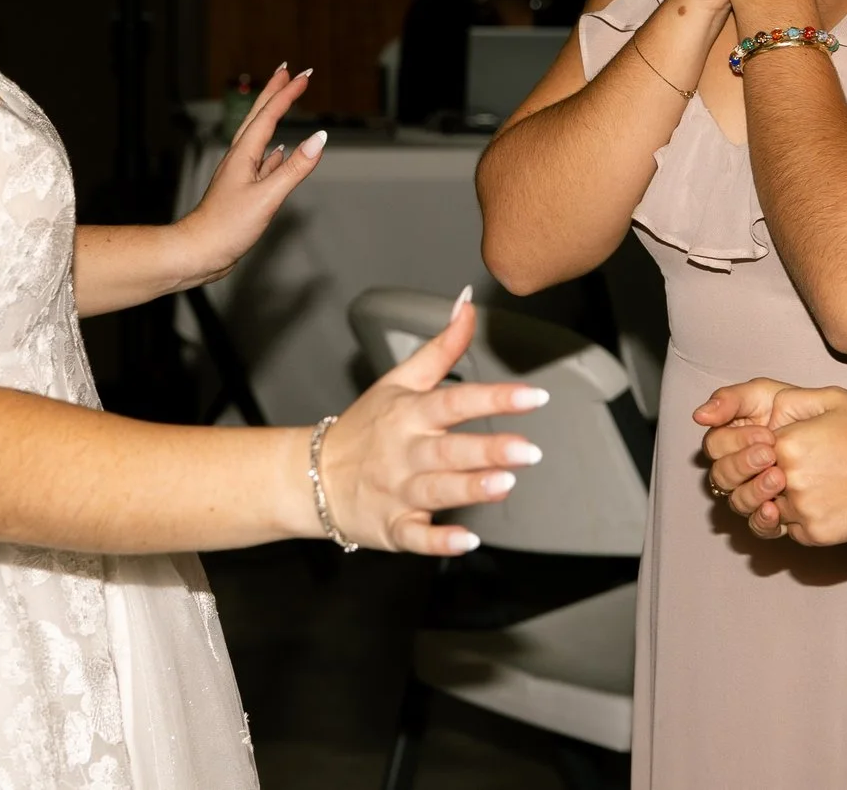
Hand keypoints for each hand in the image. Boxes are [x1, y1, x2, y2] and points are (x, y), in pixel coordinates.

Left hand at [175, 64, 325, 283]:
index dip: (287, 94)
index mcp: (243, 154)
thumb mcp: (267, 197)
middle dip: (274, 92)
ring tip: (283, 101)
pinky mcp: (242, 189)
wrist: (200, 251)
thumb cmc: (226, 227)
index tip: (304, 76)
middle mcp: (239, 158)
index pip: (268, 115)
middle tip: (287, 72)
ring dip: (272, 115)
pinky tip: (280, 151)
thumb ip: (294, 168)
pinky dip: (274, 151)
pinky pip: (262, 160)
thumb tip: (319, 140)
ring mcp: (240, 173)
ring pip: (259, 135)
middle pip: (258, 116)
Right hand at [321, 294, 548, 554]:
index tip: (533, 396)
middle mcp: (405, 452)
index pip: (455, 401)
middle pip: (448, 449)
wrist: (313, 477)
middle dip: (487, 449)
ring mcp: (398, 492)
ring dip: (469, 488)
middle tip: (528, 450)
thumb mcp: (399, 381)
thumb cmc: (364, 427)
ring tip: (504, 484)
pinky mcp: (393, 528)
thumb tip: (468, 305)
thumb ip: (441, 347)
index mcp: (409, 414)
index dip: (494, 398)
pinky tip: (467, 541)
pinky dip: (439, 541)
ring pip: (436, 490)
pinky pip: (417, 537)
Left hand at [705, 385, 846, 545]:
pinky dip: (801, 520)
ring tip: (816, 485)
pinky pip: (793, 530)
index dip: (763, 448)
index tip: (779, 448)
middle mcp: (788, 479)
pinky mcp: (818, 535)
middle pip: (757, 481)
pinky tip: (826, 502)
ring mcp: (803, 511)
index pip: (752, 450)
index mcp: (787, 443)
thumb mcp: (833, 399)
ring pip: (771, 508)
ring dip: (783, 499)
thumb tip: (763, 417)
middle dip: (768, 476)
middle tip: (795, 469)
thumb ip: (789, 403)